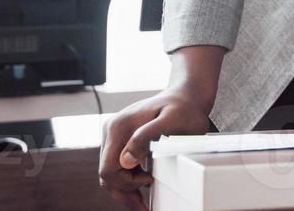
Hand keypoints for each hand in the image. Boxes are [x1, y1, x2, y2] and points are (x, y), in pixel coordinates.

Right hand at [99, 86, 212, 209]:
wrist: (186, 95)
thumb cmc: (184, 107)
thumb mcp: (171, 120)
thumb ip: (146, 138)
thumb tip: (125, 161)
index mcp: (119, 127)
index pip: (109, 168)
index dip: (126, 182)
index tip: (149, 181)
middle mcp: (111, 129)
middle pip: (106, 173)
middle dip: (124, 192)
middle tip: (143, 207)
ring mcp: (114, 134)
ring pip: (110, 172)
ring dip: (125, 189)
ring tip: (142, 203)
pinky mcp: (121, 138)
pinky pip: (117, 165)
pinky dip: (127, 179)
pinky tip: (142, 185)